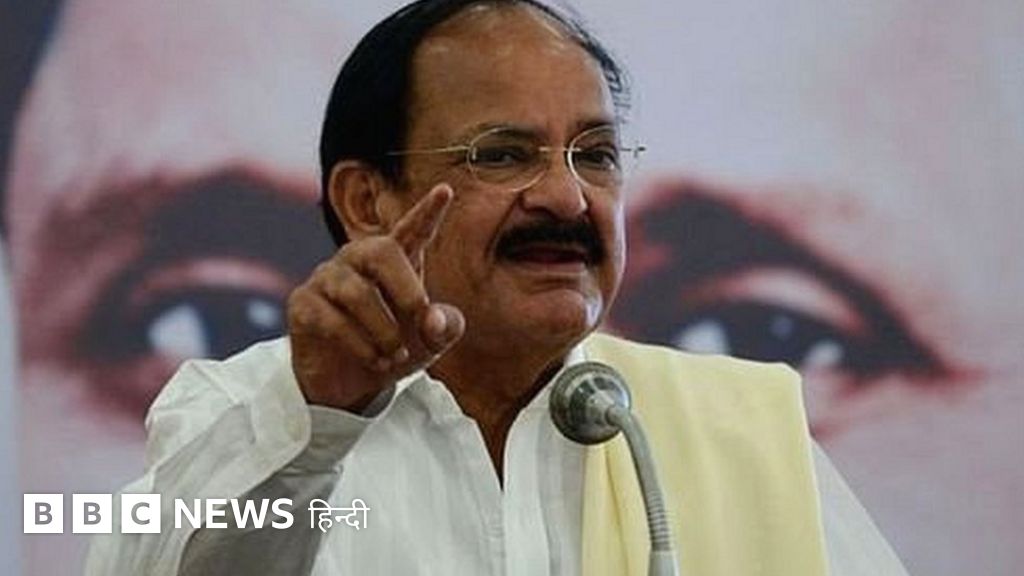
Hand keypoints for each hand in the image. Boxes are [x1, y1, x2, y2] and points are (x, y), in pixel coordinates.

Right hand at [287, 184, 464, 411]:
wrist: (352, 385)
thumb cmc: (394, 350)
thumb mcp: (431, 343)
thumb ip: (444, 327)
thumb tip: (431, 321)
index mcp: (393, 260)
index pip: (411, 230)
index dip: (427, 212)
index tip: (445, 190)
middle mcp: (357, 260)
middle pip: (381, 251)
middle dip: (407, 288)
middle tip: (422, 319)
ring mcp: (326, 279)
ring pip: (357, 294)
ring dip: (384, 330)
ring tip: (396, 356)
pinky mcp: (303, 304)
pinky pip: (332, 320)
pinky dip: (362, 346)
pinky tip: (377, 362)